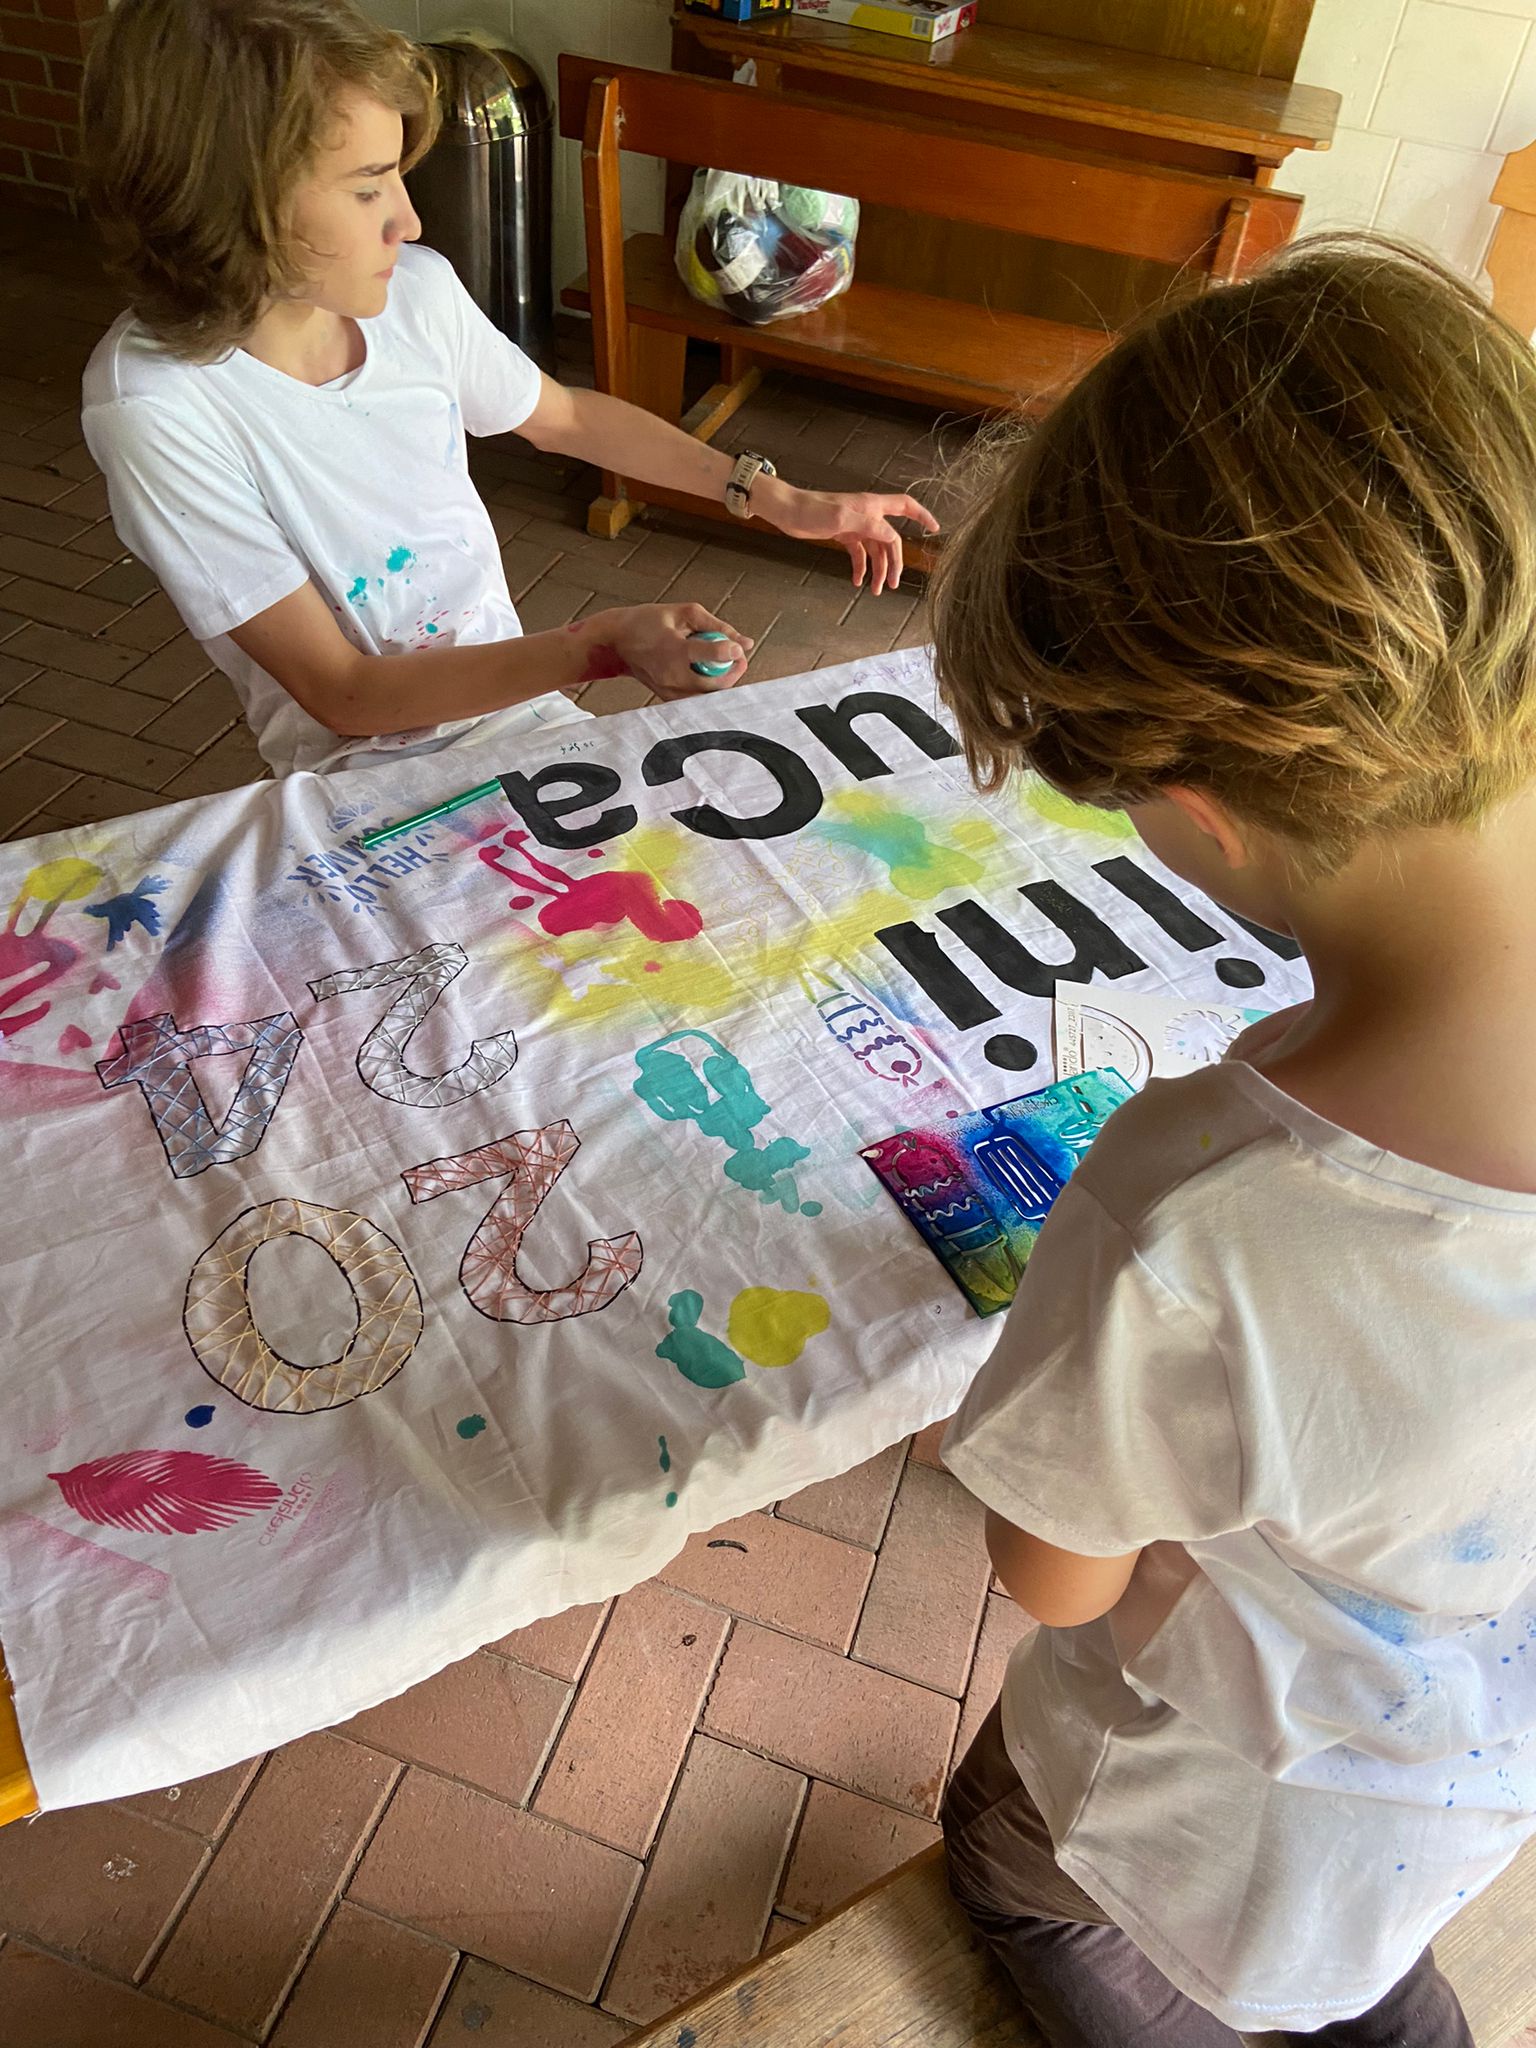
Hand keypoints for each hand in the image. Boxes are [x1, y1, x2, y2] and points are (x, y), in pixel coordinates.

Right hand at [581, 603, 753, 701]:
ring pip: (708, 696)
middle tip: (738, 658)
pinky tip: (706, 673)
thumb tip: (744, 642)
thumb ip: (716, 626)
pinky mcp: (667, 698)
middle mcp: (671, 674)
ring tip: (722, 664)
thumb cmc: (646, 622)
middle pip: (715, 684)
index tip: (739, 648)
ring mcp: (668, 690)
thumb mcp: (682, 612)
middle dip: (733, 672)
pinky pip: (696, 699)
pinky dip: (706, 688)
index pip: (710, 654)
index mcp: (672, 649)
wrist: (616, 642)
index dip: (731, 652)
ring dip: (722, 682)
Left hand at [762, 482, 939, 594]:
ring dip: (877, 570)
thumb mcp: (841, 518)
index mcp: (871, 506)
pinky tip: (856, 581)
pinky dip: (860, 567)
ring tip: (876, 590)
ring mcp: (855, 525)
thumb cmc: (811, 510)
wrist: (787, 511)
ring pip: (875, 549)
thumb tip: (892, 537)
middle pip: (890, 539)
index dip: (922, 516)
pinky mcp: (843, 534)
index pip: (905, 506)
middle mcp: (867, 514)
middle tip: (892, 585)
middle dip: (894, 562)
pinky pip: (859, 553)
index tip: (935, 529)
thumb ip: (869, 526)